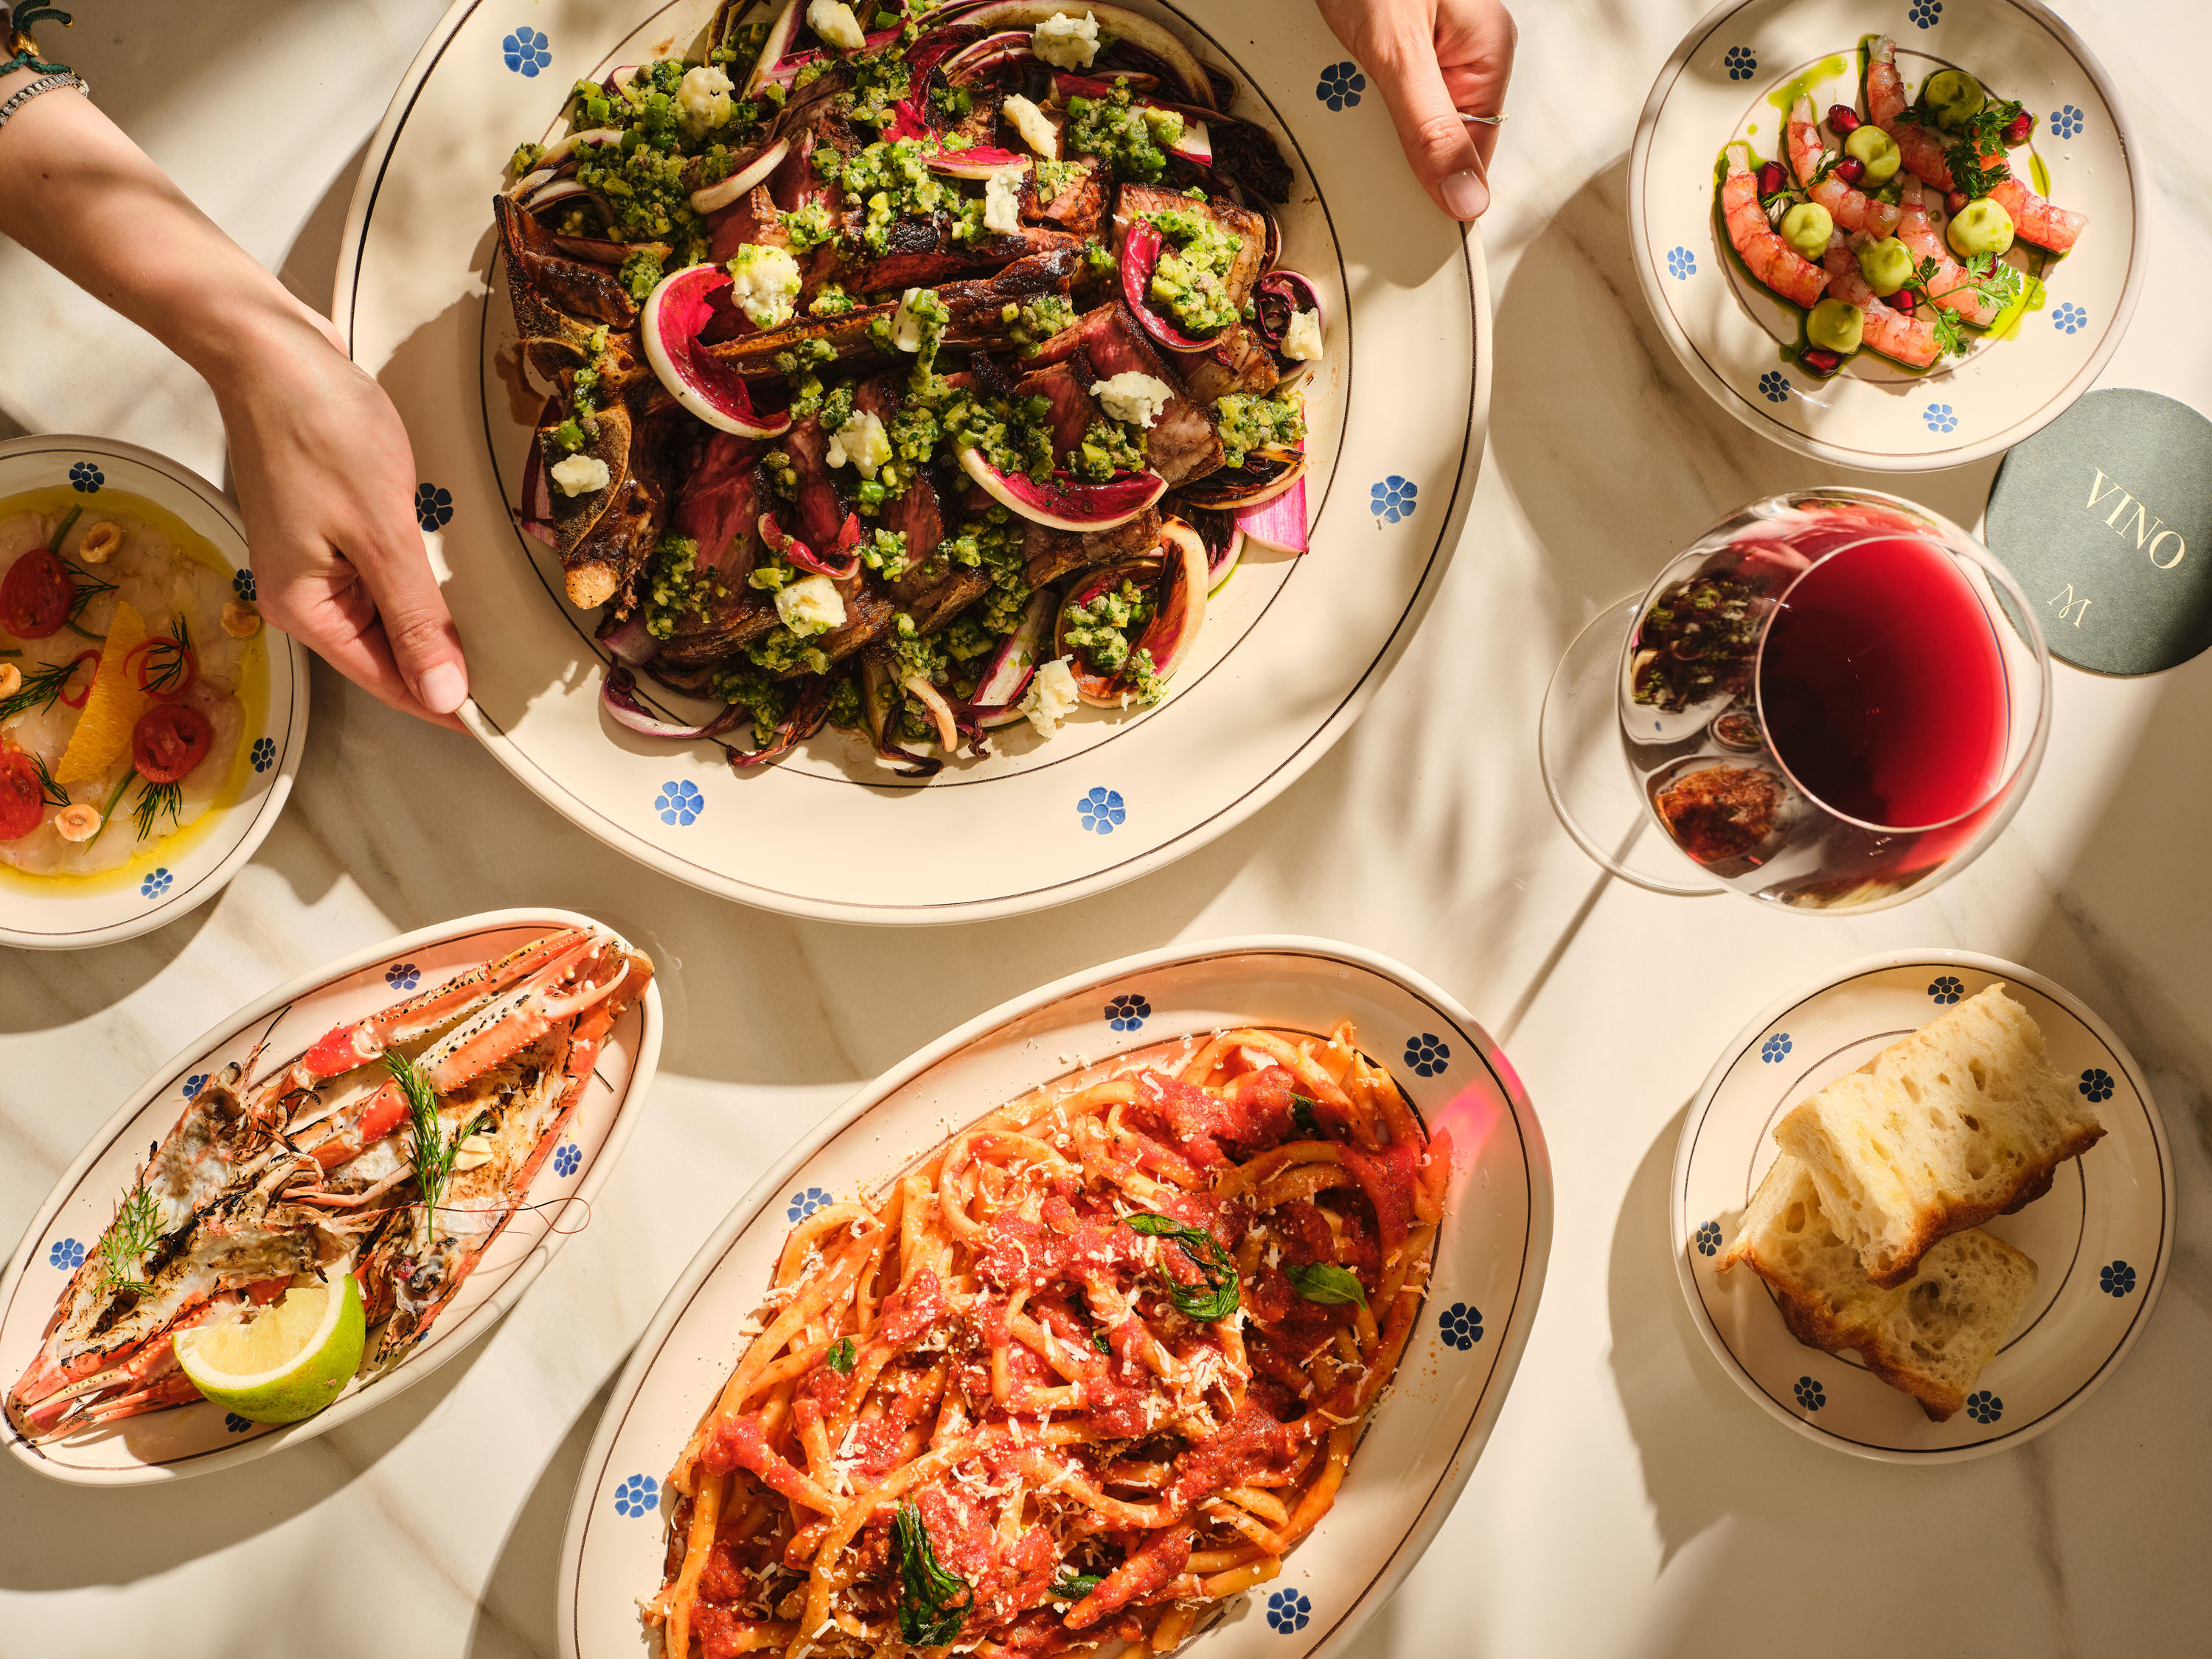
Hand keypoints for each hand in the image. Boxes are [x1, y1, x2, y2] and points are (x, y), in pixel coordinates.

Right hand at [208, 314, 469, 730]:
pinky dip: (425, 573)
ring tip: (506, 624)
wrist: (269, 349)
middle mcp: (307, 595)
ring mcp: (319, 558)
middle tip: (524, 671)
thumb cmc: (318, 429)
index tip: (507, 720)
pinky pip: (388, 569)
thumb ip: (414, 616)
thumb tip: (442, 695)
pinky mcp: (334, 524)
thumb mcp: (381, 532)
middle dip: (449, 659)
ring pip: (394, 610)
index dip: (448, 703)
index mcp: (307, 609)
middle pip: (391, 651)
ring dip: (440, 614)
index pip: (390, 682)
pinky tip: (464, 570)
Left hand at [1314, 0, 1515, 220]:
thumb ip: (1430, 129)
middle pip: (1444, 136)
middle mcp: (1469, 48)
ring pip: (1413, 115)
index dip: (1442, 186)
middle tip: (1363, 130)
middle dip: (1402, 147)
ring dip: (1375, 119)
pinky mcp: (1405, 38)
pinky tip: (1342, 77)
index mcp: (1486, 51)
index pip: (1477, 153)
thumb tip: (1466, 197)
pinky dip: (1360, 93)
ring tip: (1348, 87)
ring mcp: (1438, 42)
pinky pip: (1391, 88)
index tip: (1413, 217)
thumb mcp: (1396, 54)